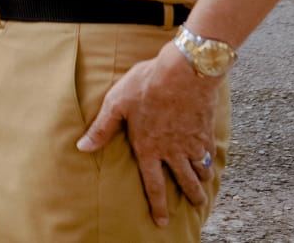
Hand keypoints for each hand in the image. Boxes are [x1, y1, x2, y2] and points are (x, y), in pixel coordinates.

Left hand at [76, 41, 220, 226]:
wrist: (184, 71)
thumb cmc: (146, 84)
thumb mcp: (116, 103)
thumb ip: (102, 128)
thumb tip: (82, 147)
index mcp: (148, 147)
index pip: (153, 184)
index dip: (158, 206)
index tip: (162, 221)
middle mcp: (172, 151)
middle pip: (184, 182)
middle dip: (190, 196)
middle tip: (195, 205)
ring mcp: (192, 143)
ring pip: (200, 170)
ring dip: (201, 181)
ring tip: (202, 187)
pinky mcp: (206, 131)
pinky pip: (210, 154)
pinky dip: (210, 162)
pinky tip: (209, 162)